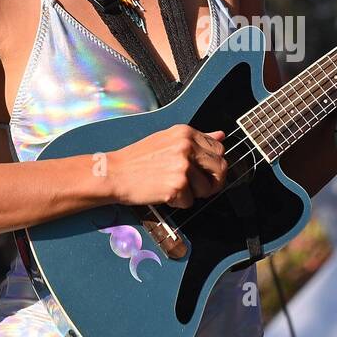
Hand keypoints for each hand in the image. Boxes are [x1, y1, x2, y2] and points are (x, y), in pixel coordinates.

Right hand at [105, 125, 228, 208]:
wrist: (114, 173)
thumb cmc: (138, 159)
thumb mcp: (168, 140)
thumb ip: (197, 140)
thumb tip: (221, 136)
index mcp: (186, 133)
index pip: (219, 149)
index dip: (214, 165)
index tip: (205, 171)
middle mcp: (187, 147)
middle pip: (220, 169)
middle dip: (211, 182)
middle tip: (195, 186)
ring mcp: (183, 167)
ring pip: (208, 188)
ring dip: (193, 194)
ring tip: (173, 186)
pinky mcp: (177, 186)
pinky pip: (190, 202)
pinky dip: (178, 203)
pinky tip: (163, 193)